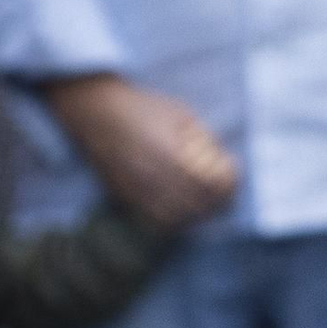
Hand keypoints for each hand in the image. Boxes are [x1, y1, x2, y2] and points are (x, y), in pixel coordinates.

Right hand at [43, 73, 236, 226]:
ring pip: (177, 218)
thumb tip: (221, 160)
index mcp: (171, 155)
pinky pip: (154, 220)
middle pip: (199, 206)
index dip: (229, 181)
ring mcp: (137, 190)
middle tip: (224, 186)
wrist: (96, 110)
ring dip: (197, 212)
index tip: (230, 167)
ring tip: (204, 197)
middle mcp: (154, 178)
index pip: (211, 185)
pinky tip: (180, 205)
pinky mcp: (125, 196)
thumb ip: (203, 138)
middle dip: (218, 198)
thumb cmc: (141, 107)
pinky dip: (174, 218)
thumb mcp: (180, 113)